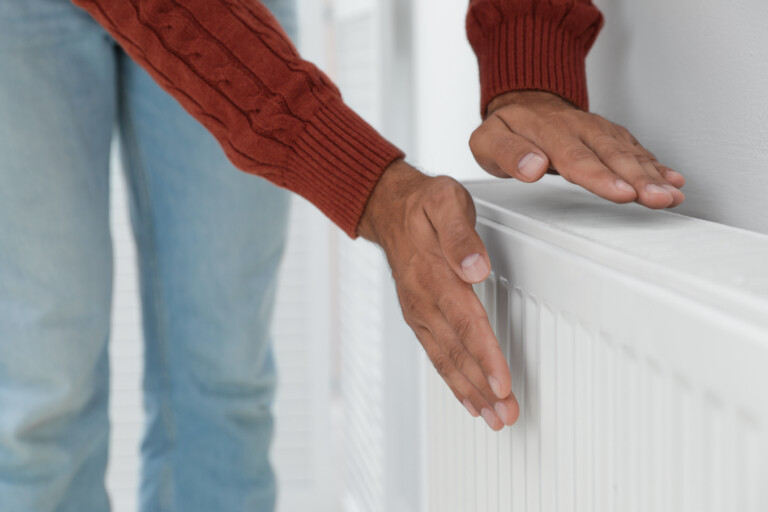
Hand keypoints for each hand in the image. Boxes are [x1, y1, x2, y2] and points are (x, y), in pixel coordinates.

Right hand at [358, 160, 518, 429]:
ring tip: (493, 417)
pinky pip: (436, 354)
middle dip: (482, 387)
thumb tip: (475, 269)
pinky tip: (468, 397)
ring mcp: (418, 311)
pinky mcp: (418, 316)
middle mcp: (423, 300)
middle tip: (506, 415)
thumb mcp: (445, 201)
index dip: (485, 356)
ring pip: (446, 359)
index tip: (502, 383)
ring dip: (470, 391)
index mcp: (433, 274)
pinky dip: (453, 380)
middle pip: (457, 351)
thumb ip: (461, 235)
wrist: (388, 208)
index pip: (465, 322)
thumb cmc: (423, 204)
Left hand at [469, 90, 685, 207]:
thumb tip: (533, 167)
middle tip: (658, 199)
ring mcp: (597, 131)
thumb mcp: (487, 141)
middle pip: (611, 155)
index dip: (601, 176)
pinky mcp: (610, 136)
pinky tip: (673, 180)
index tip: (621, 191)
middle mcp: (578, 128)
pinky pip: (636, 150)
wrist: (522, 102)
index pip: (576, 157)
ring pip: (628, 152)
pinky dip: (656, 165)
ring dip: (653, 175)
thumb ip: (508, 153)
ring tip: (672, 195)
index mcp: (547, 130)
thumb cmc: (505, 128)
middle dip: (639, 179)